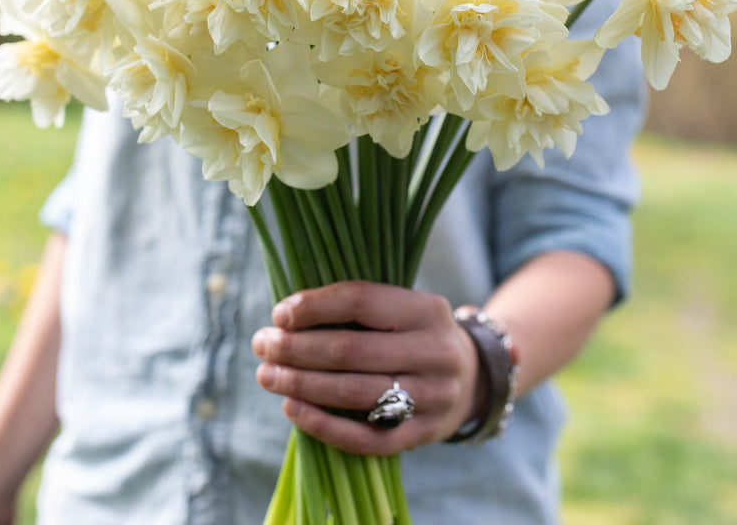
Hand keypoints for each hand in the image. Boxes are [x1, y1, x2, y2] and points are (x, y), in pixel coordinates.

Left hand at [251, 281, 480, 455]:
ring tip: (267, 375)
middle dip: (298, 348)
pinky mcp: (424, 434)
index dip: (315, 306)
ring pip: (355, 393)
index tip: (279, 313)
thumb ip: (356, 309)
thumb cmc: (416, 335)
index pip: (362, 300)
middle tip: (262, 344)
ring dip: (302, 384)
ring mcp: (433, 397)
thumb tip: (286, 316)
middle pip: (352, 350)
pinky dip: (324, 425)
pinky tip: (293, 409)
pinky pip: (367, 437)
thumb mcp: (403, 309)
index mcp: (427, 309)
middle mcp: (435, 351)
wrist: (473, 378)